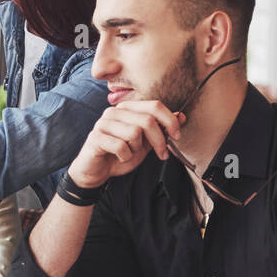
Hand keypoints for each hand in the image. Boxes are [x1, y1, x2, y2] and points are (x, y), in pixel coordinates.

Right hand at [65, 101, 183, 189]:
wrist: (96, 171)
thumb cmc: (120, 154)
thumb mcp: (145, 142)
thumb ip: (161, 129)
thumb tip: (181, 116)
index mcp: (127, 109)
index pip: (154, 105)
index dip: (169, 121)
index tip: (176, 136)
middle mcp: (114, 112)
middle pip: (147, 120)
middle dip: (159, 140)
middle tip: (162, 154)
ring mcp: (103, 124)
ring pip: (134, 133)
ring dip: (137, 149)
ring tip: (130, 153)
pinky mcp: (96, 138)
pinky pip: (120, 146)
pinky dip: (125, 157)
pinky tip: (120, 158)